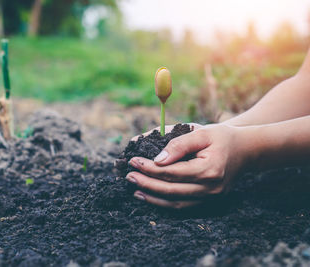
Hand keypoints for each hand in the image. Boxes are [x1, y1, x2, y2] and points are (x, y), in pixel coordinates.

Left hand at [127, 124, 248, 208]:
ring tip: (135, 191)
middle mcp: (210, 188)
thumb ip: (179, 144)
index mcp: (209, 170)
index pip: (171, 172)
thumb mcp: (201, 132)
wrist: (246, 150)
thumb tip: (157, 159)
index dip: (149, 168)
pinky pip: (183, 206)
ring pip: (176, 203)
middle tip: (128, 176)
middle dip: (146, 183)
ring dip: (153, 198)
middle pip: (171, 190)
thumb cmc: (222, 138)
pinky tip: (152, 197)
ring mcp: (211, 197)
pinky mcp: (209, 200)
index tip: (132, 161)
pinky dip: (165, 203)